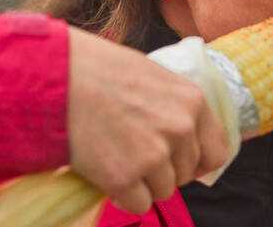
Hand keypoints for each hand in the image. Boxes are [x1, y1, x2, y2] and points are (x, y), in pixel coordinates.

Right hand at [66, 27, 229, 213]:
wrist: (56, 76)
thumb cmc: (97, 68)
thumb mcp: (150, 75)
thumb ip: (173, 105)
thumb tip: (182, 134)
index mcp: (192, 101)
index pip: (216, 151)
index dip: (198, 162)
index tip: (180, 164)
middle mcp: (180, 128)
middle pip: (186, 173)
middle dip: (163, 170)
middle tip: (134, 154)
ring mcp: (154, 154)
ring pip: (162, 191)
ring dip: (142, 183)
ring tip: (116, 157)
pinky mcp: (125, 177)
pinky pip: (138, 204)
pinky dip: (123, 196)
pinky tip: (106, 174)